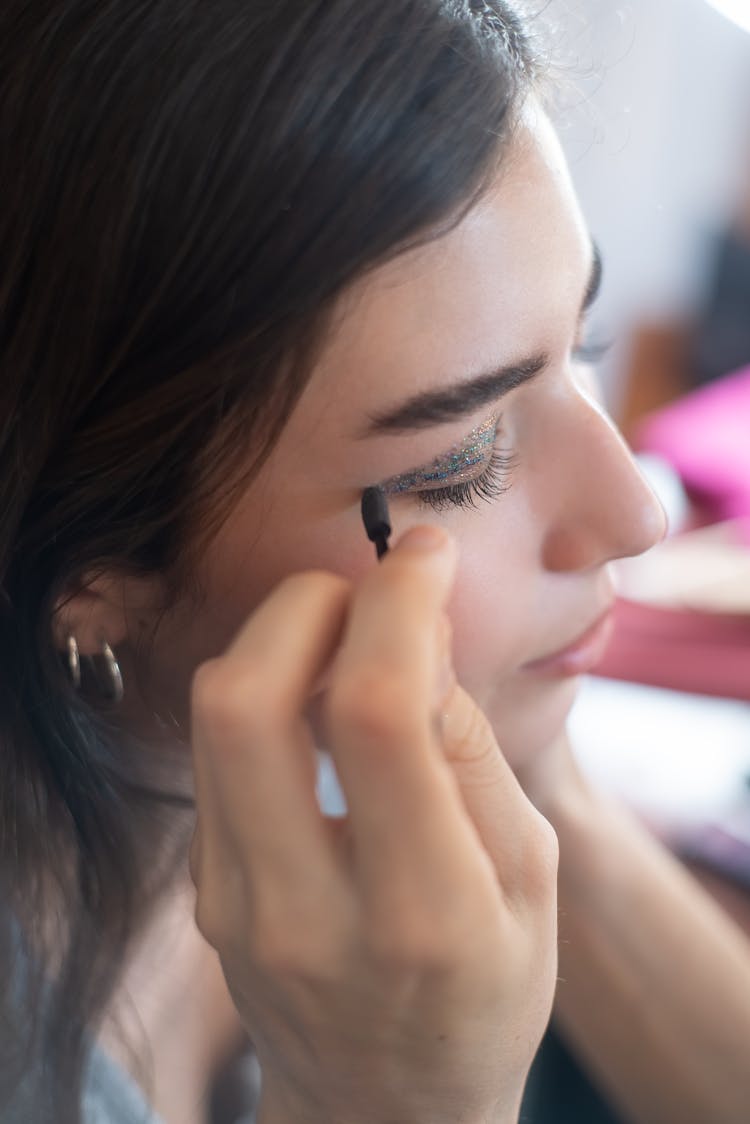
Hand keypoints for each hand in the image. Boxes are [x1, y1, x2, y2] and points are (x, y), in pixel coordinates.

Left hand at [189, 526, 557, 1123]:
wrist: (384, 1104)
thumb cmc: (487, 987)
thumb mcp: (529, 876)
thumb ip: (472, 753)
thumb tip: (418, 635)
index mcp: (423, 914)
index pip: (378, 717)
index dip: (398, 607)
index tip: (426, 557)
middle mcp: (305, 911)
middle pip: (249, 700)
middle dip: (309, 604)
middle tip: (367, 592)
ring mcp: (235, 906)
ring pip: (216, 714)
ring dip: (280, 637)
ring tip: (347, 638)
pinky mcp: (205, 892)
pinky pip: (216, 752)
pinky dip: (267, 690)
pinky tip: (317, 700)